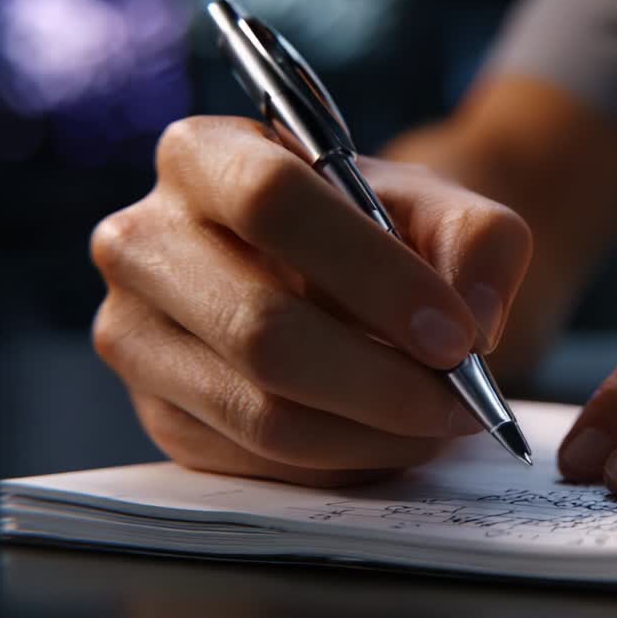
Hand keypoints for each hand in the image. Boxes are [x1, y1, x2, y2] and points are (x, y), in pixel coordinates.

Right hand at [91, 116, 531, 485]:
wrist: (341, 278)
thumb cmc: (383, 231)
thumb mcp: (443, 208)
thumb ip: (480, 241)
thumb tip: (475, 321)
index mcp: (205, 155)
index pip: (270, 202)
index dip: (372, 277)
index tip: (456, 334)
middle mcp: (145, 242)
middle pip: (261, 329)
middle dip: (383, 381)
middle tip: (463, 401)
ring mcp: (136, 336)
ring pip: (262, 413)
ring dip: (373, 433)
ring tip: (440, 422)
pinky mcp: (160, 415)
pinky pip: (259, 462)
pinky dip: (344, 461)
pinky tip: (390, 437)